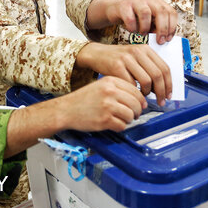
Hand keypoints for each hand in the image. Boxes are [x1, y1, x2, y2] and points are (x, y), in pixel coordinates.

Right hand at [4, 76, 145, 156]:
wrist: (66, 110)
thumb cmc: (83, 99)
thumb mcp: (101, 86)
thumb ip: (120, 90)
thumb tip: (141, 101)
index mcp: (110, 81)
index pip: (136, 90)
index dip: (140, 100)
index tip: (139, 105)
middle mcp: (110, 92)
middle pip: (136, 103)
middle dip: (137, 111)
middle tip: (133, 114)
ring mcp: (107, 106)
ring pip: (131, 115)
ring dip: (128, 120)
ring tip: (120, 119)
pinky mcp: (104, 119)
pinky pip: (122, 125)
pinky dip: (120, 127)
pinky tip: (113, 123)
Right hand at [76, 42, 171, 102]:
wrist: (96, 54)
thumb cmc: (117, 60)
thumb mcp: (135, 58)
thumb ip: (148, 68)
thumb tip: (162, 87)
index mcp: (145, 49)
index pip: (164, 67)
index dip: (169, 84)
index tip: (169, 95)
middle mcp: (137, 51)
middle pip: (157, 75)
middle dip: (161, 91)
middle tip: (161, 101)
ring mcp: (127, 58)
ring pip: (146, 80)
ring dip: (148, 93)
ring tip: (144, 98)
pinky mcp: (116, 66)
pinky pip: (131, 84)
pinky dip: (134, 93)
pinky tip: (132, 95)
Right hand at [104, 0, 177, 42]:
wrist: (114, 11)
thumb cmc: (134, 18)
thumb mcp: (148, 22)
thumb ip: (157, 28)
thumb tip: (164, 39)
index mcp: (157, 2)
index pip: (170, 12)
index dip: (172, 26)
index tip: (168, 39)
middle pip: (161, 11)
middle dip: (162, 28)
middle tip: (159, 41)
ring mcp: (135, 0)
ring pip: (145, 13)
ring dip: (145, 27)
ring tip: (142, 34)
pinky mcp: (123, 5)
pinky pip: (130, 18)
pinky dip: (132, 27)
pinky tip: (132, 30)